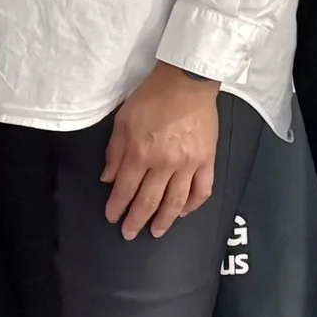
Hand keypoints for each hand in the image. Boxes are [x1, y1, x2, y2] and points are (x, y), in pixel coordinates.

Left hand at [101, 63, 222, 239]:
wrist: (186, 82)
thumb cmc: (151, 98)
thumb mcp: (123, 120)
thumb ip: (115, 152)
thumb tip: (108, 178)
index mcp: (141, 153)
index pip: (126, 189)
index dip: (117, 206)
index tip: (112, 217)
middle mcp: (165, 164)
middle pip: (149, 200)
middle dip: (137, 220)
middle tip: (129, 233)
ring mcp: (189, 164)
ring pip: (176, 201)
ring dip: (165, 220)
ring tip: (157, 232)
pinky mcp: (207, 160)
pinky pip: (202, 190)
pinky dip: (193, 205)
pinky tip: (184, 213)